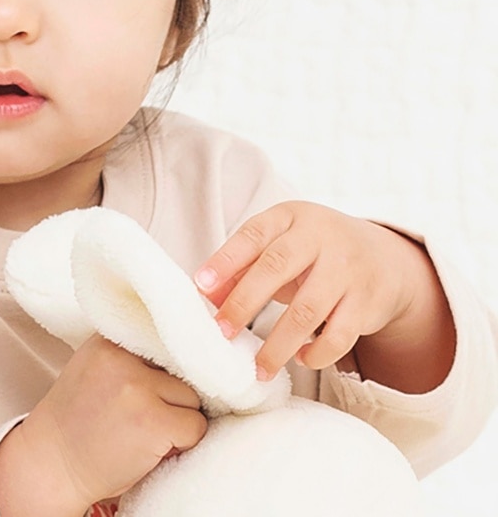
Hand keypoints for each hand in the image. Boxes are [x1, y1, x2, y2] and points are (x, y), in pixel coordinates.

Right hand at [0, 335, 206, 516]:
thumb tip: (180, 352)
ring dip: (179, 418)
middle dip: (170, 397)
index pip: (159, 339)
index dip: (162, 366)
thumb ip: (126, 355)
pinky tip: (154, 448)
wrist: (52, 464)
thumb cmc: (77, 422)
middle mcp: (122, 358)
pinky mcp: (154, 421)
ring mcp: (138, 388)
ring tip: (146, 431)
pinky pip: (195, 426)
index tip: (156, 383)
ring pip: (191, 399)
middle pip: (179, 371)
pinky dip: (183, 442)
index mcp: (106, 341)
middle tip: (142, 416)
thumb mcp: (94, 369)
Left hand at [193, 201, 433, 381]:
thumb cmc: (313, 252)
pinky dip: (318, 353)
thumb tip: (205, 294)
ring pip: (307, 310)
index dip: (225, 260)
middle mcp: (319, 237)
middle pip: (276, 268)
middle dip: (244, 303)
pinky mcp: (367, 302)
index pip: (252, 234)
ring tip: (258, 368)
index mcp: (290, 217)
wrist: (384, 258)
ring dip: (278, 345)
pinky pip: (340, 335)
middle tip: (222, 332)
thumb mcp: (279, 246)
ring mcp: (346, 268)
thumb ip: (242, 265)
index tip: (201, 285)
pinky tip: (301, 360)